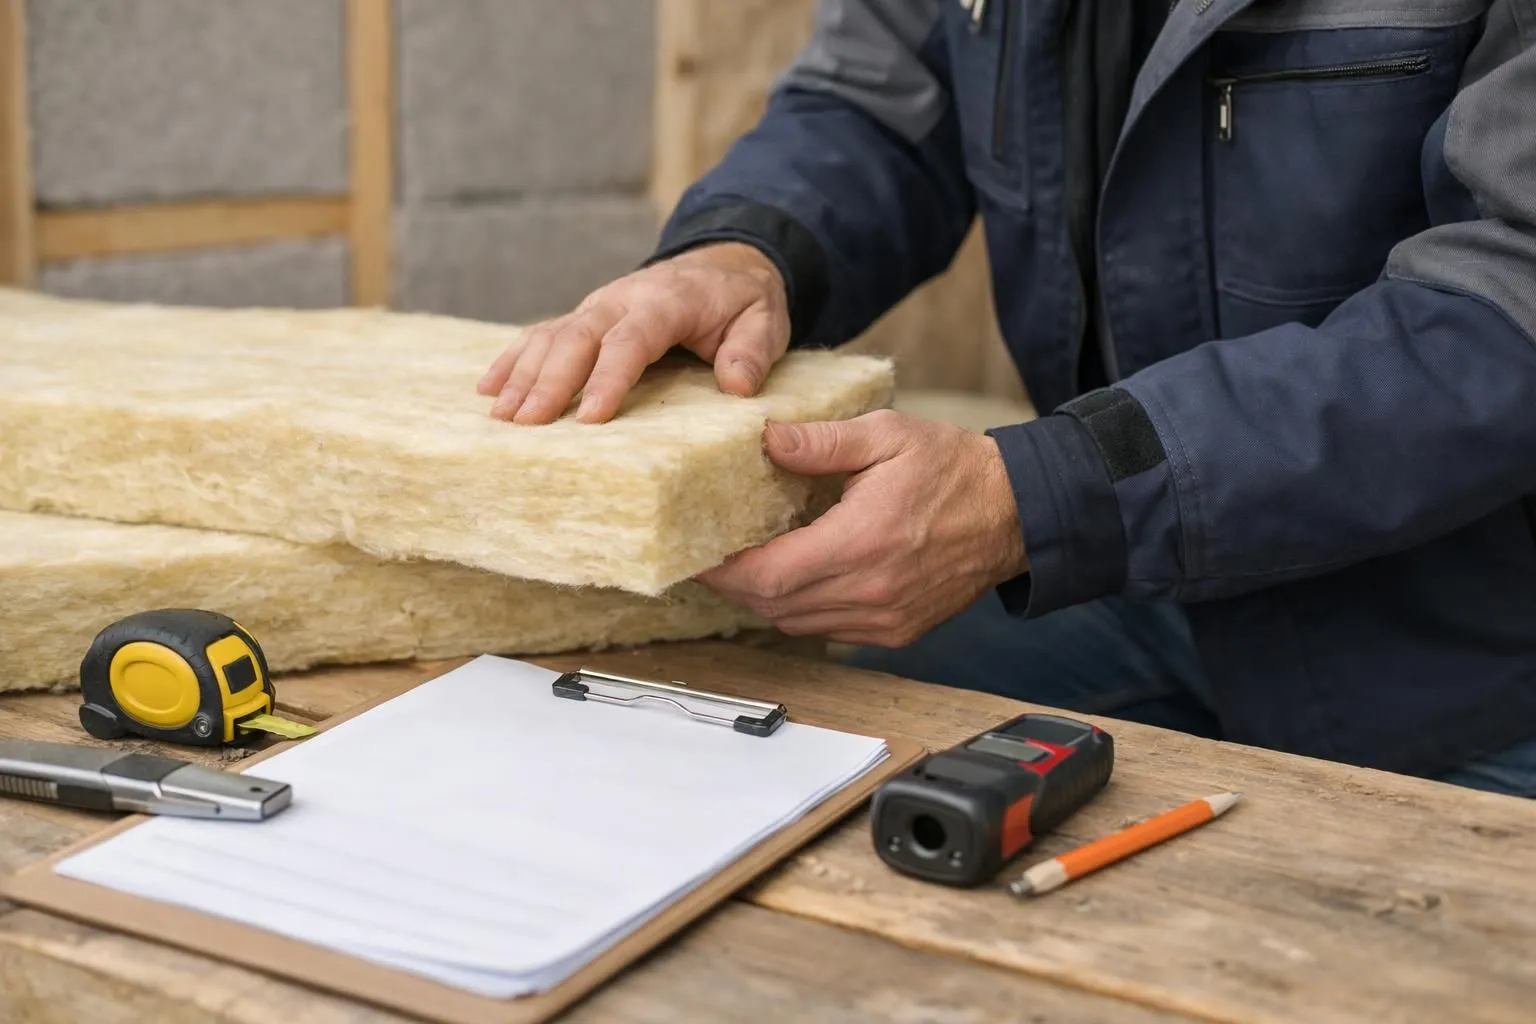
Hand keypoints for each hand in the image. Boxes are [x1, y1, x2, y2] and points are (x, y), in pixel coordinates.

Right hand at [477, 242, 790, 423]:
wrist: (724, 263)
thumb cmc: (743, 302)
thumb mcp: (764, 322)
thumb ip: (751, 352)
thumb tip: (736, 386)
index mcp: (666, 302)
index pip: (631, 341)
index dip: (608, 378)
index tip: (589, 418)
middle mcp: (621, 299)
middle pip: (577, 337)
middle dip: (549, 381)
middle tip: (526, 424)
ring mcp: (597, 306)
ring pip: (551, 336)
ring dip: (523, 374)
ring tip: (501, 415)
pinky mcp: (583, 316)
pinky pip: (541, 334)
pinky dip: (513, 359)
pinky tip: (488, 388)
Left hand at [696, 409, 1028, 646]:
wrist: (1016, 512)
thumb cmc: (954, 469)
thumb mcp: (887, 435)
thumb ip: (822, 442)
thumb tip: (767, 439)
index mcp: (863, 542)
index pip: (769, 575)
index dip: (724, 570)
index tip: (699, 553)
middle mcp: (872, 591)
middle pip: (774, 607)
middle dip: (736, 584)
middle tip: (712, 555)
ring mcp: (885, 618)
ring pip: (796, 624)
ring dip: (766, 599)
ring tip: (749, 563)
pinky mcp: (897, 631)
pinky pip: (828, 630)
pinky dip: (802, 610)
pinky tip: (798, 576)